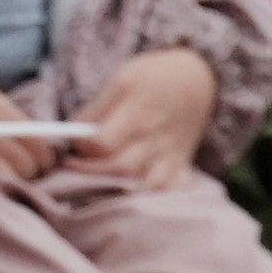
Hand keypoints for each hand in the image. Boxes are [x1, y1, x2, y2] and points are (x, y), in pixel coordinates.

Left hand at [77, 42, 217, 185]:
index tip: (74, 146)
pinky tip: (136, 192)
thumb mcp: (122, 79)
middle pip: (121, 168)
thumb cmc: (153, 77)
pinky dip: (154, 196)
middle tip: (77, 168)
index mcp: (137, 110)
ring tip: (102, 182)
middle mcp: (155, 136)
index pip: (102, 143)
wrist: (198, 76)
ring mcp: (170, 153)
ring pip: (145, 186)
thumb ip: (97, 110)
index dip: (81, 148)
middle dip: (92, 173)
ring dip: (121, 189)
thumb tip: (73, 136)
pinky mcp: (181, 165)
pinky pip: (169, 190)